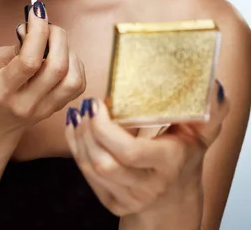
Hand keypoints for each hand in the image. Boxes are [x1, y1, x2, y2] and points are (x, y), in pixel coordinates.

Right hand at [0, 1, 85, 141]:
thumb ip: (8, 49)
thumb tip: (32, 31)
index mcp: (2, 91)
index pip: (29, 60)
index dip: (37, 31)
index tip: (37, 10)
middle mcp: (26, 103)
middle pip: (56, 67)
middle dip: (56, 36)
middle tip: (46, 24)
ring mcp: (45, 110)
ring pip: (73, 78)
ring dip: (68, 51)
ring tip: (53, 43)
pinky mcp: (57, 109)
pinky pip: (78, 84)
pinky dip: (75, 64)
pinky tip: (61, 57)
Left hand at [65, 80, 228, 217]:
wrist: (175, 195)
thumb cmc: (184, 155)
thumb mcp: (202, 134)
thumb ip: (210, 112)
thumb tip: (213, 88)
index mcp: (167, 164)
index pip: (131, 153)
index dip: (106, 128)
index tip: (100, 103)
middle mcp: (147, 186)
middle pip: (105, 163)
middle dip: (89, 131)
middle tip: (88, 105)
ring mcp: (128, 197)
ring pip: (91, 168)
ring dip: (80, 137)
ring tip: (80, 112)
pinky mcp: (111, 202)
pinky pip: (85, 175)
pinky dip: (76, 148)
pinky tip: (77, 127)